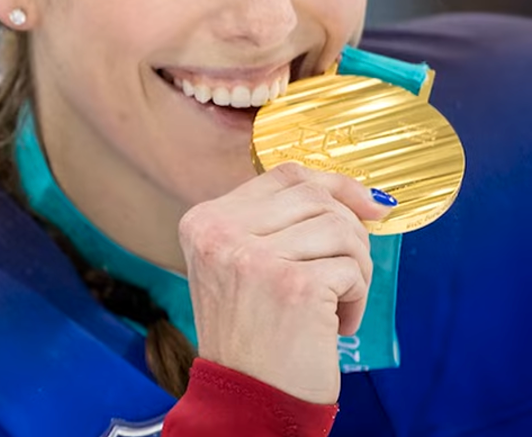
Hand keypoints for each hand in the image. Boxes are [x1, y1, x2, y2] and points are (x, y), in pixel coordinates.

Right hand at [178, 161, 393, 404]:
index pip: (284, 176)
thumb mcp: (241, 264)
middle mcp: (220, 233)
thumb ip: (277, 224)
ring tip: (336, 304)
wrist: (246, 396)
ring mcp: (253, 257)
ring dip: (355, 270)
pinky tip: (334, 324)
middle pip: (317, 199)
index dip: (334, 184)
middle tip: (346, 275)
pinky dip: (355, 300)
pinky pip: (351, 270)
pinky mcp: (292, 286)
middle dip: (350, 234)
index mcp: (204, 221)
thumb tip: (362, 198)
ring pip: (341, 230)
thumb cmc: (253, 334)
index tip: (367, 205)